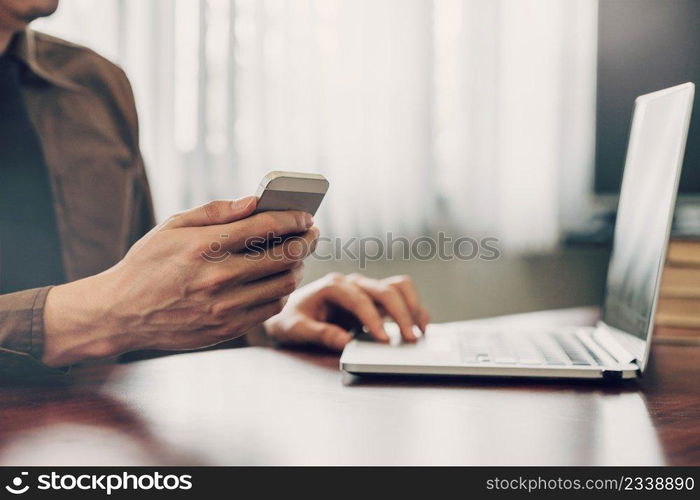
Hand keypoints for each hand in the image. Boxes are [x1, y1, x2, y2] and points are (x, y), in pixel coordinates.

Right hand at [42, 196, 318, 365]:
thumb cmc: (146, 265)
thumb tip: (254, 202)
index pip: (266, 227)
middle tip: (310, 234)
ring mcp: (224, 307)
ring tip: (294, 257)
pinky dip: (280, 291)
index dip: (294, 219)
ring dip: (296, 268)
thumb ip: (215, 212)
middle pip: (284, 257)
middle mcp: (218, 278)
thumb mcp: (171, 227)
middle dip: (305, 241)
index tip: (306, 216)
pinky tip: (276, 280)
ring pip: (283, 285)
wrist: (120, 314)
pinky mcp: (226, 329)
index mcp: (204, 246)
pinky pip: (270, 308)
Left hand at [263, 273, 429, 350]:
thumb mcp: (296, 330)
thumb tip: (344, 342)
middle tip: (409, 339)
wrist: (289, 314)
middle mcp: (352, 283)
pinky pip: (400, 296)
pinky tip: (419, 326)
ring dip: (411, 306)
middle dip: (400, 314)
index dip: (374, 319)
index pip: (359, 300)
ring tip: (418, 332)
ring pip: (397, 287)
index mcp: (332, 286)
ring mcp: (365, 289)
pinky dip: (413, 308)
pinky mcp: (374, 299)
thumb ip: (319, 334)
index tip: (385, 340)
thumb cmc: (291, 320)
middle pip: (384, 290)